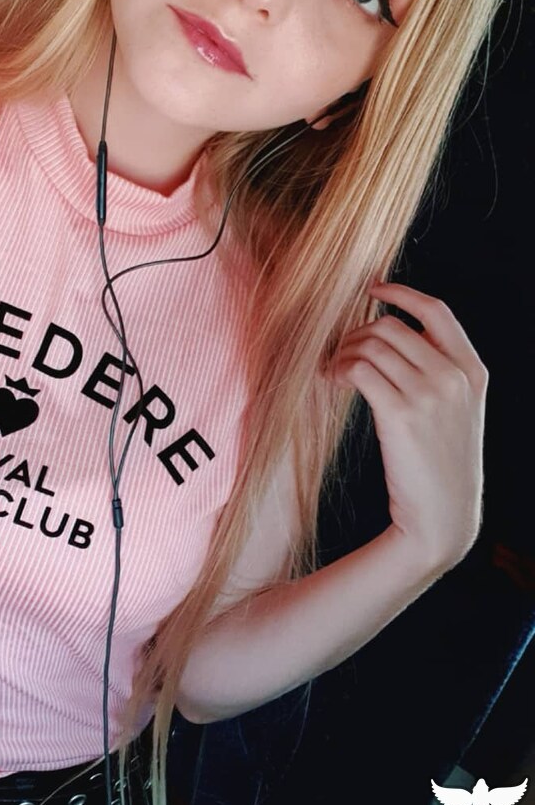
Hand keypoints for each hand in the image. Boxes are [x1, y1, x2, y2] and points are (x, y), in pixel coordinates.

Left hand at [325, 283, 488, 571]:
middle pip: (391, 326)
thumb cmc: (439, 463)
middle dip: (356, 333)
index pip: (437, 311)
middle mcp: (454, 376)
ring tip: (332, 371)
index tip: (373, 289)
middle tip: (338, 353)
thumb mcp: (456, 412)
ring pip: (371, 345)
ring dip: (342, 352)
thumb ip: (437, 372)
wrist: (443, 514)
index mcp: (473, 370)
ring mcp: (430, 394)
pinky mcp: (401, 414)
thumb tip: (389, 336)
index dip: (401, 293)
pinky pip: (359, 369)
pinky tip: (331, 381)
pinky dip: (338, 369)